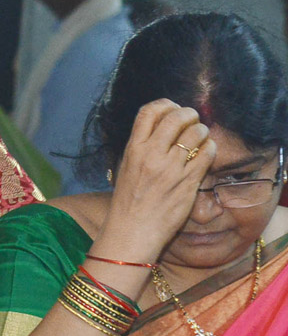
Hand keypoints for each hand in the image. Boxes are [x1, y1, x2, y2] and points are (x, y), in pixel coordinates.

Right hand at [98, 99, 214, 261]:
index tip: (172, 109)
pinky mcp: (188, 182)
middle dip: (189, 114)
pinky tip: (206, 153)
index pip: (149, 112)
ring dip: (202, 131)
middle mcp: (152, 155)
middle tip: (193, 120)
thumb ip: (141, 147)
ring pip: (196, 133)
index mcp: (133, 149)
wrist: (132, 230)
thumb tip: (161, 127)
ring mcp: (171, 169)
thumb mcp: (126, 167)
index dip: (165, 105)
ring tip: (201, 137)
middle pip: (176, 118)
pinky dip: (210, 149)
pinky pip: (207, 154)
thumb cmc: (128, 201)